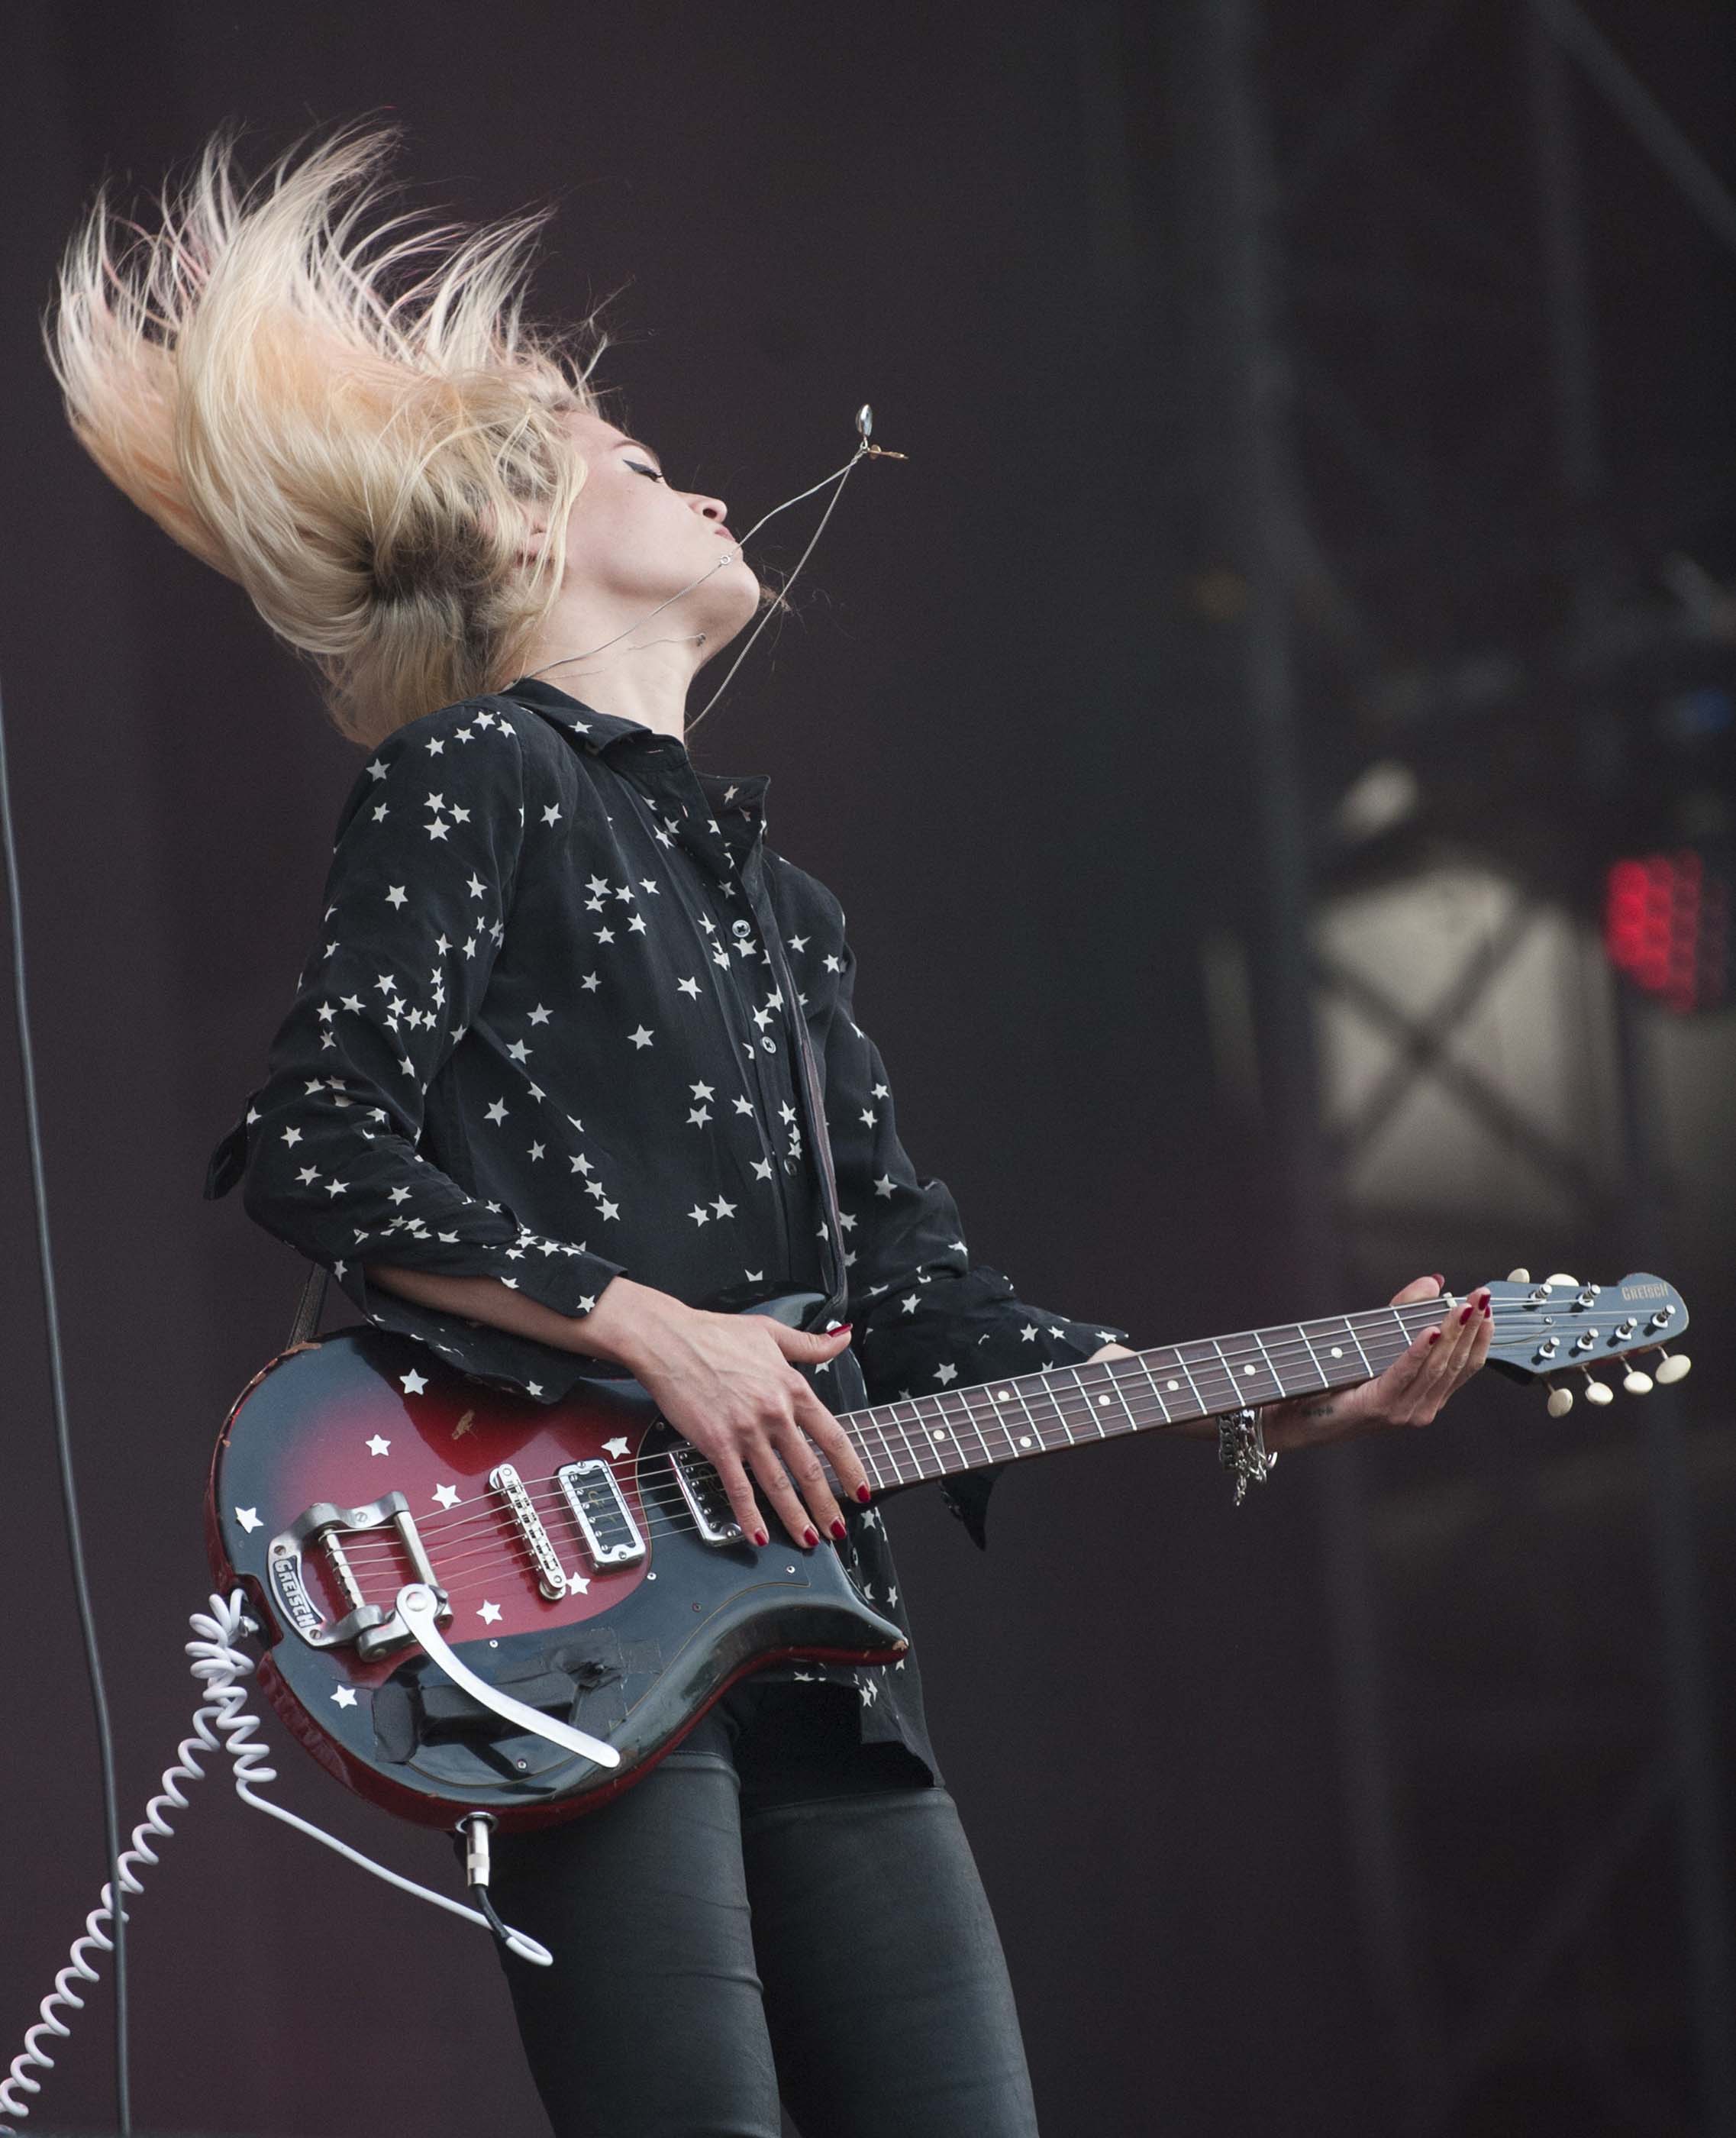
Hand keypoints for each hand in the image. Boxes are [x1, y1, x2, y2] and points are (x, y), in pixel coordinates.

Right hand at [611, 1298, 869, 1549]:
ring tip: (809, 1539)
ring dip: (795, 1518)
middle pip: (808, 1469)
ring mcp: (746, 1431)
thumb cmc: (715, 1334)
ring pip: (778, 1485)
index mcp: (791, 1388)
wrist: (669, 1340)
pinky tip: (759, 1536)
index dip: (850, 1469)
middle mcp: (774, 1413)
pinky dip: (750, 1517)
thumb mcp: (771, 1332)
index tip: (860, 1490)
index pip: (833, 1437)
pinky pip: (738, 1488)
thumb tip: (843, 1338)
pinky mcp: (717, 1444)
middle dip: (826, 1505)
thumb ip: (811, 1343)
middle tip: (837, 1528)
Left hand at [1261, 1274, 1490, 1452]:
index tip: (1488, 1305)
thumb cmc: (1337, 1382)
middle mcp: (1421, 1408)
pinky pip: (1405, 1374)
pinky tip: (1432, 1330)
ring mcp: (1403, 1411)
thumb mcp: (1379, 1341)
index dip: (1480, 1334)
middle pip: (1457, 1363)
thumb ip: (1405, 1312)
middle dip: (1472, 1326)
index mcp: (1427, 1397)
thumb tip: (1433, 1282)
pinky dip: (1420, 1351)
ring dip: (1454, 1333)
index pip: (1466, 1365)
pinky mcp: (1379, 1406)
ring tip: (1465, 1306)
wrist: (1298, 1417)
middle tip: (1483, 1296)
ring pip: (1437, 1367)